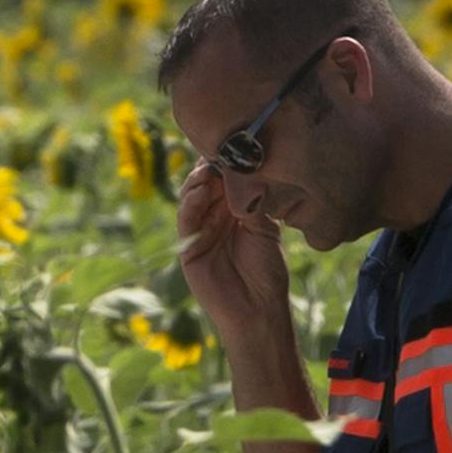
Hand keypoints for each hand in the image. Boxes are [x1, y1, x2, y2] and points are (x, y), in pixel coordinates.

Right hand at [175, 160, 290, 353]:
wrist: (259, 309)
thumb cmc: (267, 272)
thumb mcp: (264, 228)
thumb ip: (251, 201)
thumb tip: (241, 168)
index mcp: (234, 212)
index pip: (225, 179)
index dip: (226, 162)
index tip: (233, 143)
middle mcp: (215, 218)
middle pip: (206, 183)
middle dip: (210, 166)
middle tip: (219, 152)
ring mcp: (200, 232)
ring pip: (192, 197)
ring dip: (198, 181)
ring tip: (208, 171)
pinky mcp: (188, 249)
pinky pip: (185, 220)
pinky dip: (190, 203)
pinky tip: (200, 192)